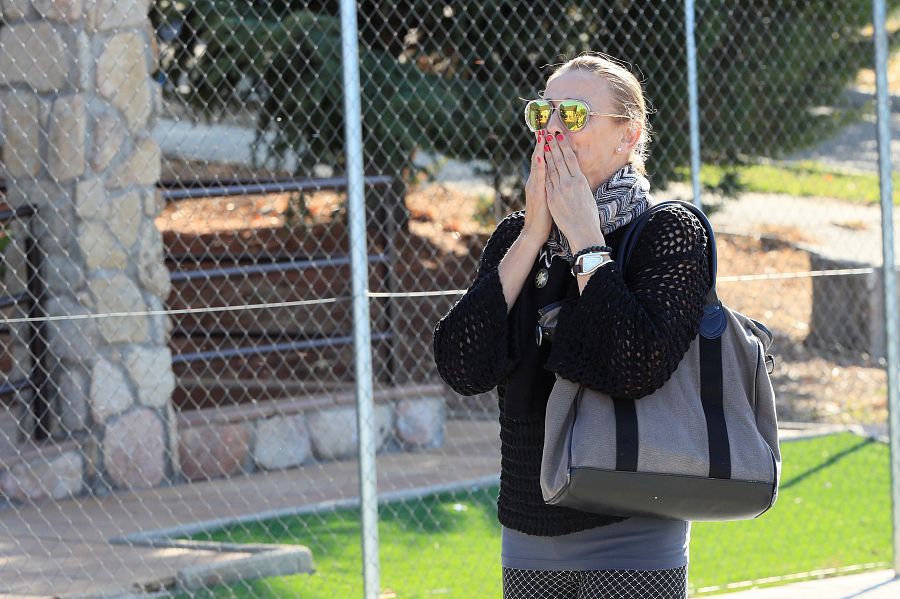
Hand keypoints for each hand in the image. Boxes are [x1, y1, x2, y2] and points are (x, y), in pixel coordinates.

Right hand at [522, 129, 553, 241]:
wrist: (535, 231)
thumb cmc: (545, 215)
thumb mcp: (549, 196)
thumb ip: (551, 184)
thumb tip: (557, 175)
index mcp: (540, 180)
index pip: (543, 158)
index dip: (545, 145)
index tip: (548, 131)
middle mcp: (535, 180)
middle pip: (538, 157)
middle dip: (541, 142)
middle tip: (542, 125)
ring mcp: (535, 186)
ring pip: (537, 164)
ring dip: (539, 149)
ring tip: (541, 135)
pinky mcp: (537, 193)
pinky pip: (539, 178)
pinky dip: (540, 166)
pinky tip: (541, 156)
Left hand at [542, 130, 603, 250]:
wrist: (582, 232)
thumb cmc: (588, 216)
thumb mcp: (587, 196)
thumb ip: (580, 185)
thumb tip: (578, 176)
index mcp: (580, 181)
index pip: (570, 159)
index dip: (564, 146)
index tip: (560, 134)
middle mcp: (570, 183)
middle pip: (559, 160)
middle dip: (553, 145)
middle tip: (548, 131)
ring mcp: (559, 190)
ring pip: (551, 168)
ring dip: (546, 154)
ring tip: (542, 142)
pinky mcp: (552, 198)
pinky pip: (546, 180)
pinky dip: (543, 169)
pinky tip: (539, 162)